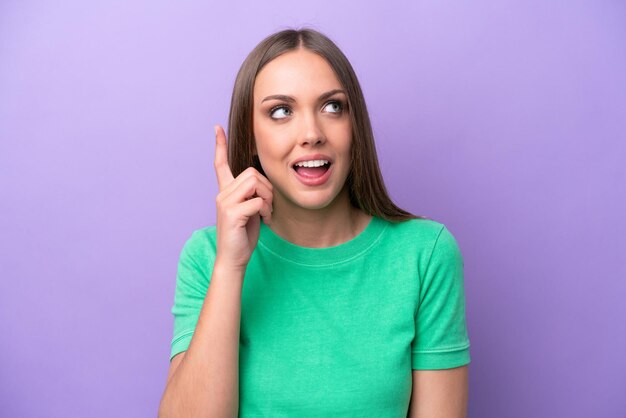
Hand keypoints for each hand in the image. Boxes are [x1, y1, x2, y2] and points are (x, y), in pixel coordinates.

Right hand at [213, 124, 272, 270]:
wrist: (233, 259)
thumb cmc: (243, 236)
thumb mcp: (249, 211)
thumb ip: (252, 195)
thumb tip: (264, 186)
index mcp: (225, 192)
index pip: (220, 164)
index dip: (219, 145)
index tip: (217, 128)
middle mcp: (222, 194)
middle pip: (251, 172)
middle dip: (266, 187)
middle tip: (268, 206)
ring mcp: (225, 203)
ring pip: (255, 184)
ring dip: (268, 198)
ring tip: (266, 213)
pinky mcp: (232, 214)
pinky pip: (258, 201)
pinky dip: (266, 210)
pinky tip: (265, 221)